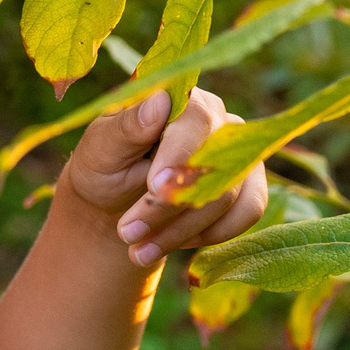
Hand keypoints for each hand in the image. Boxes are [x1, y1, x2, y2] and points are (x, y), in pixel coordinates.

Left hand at [63, 88, 269, 267]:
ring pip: (228, 195)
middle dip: (168, 206)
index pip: (195, 120)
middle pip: (213, 163)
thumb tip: (160, 101)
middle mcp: (217, 119)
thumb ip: (127, 128)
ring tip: (138, 251)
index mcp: (180, 99)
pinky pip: (247, 212)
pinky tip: (172, 243)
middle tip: (128, 233)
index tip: (154, 188)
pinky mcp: (249, 185)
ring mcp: (239, 152)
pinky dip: (208, 235)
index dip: (179, 156)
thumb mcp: (100, 150)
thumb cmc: (104, 168)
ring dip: (181, 230)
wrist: (115, 205)